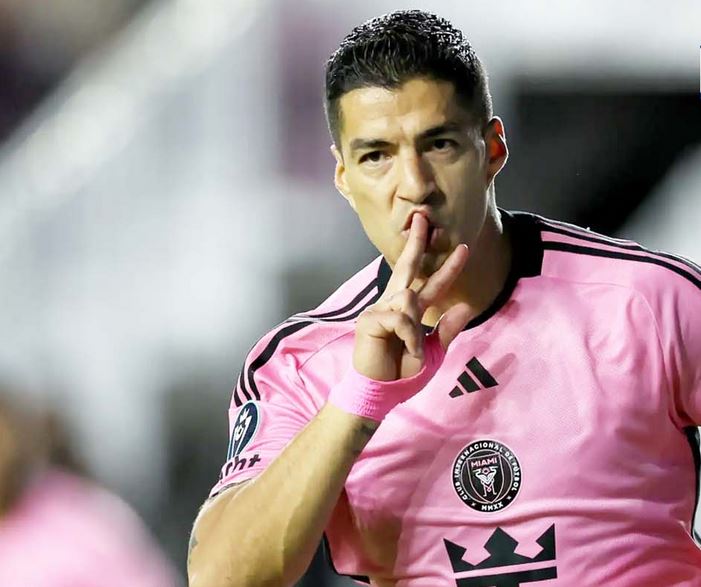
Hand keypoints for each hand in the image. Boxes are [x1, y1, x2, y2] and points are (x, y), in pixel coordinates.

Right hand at [353, 213, 470, 381]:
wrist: (380, 394)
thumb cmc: (402, 375)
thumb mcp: (433, 353)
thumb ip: (446, 330)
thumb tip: (465, 306)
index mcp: (406, 311)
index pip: (430, 285)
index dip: (448, 268)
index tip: (463, 249)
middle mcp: (391, 304)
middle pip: (407, 268)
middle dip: (416, 243)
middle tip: (423, 218)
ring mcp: (378, 310)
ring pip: (409, 299)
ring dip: (416, 329)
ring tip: (410, 350)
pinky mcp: (369, 320)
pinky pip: (401, 318)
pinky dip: (409, 337)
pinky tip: (404, 350)